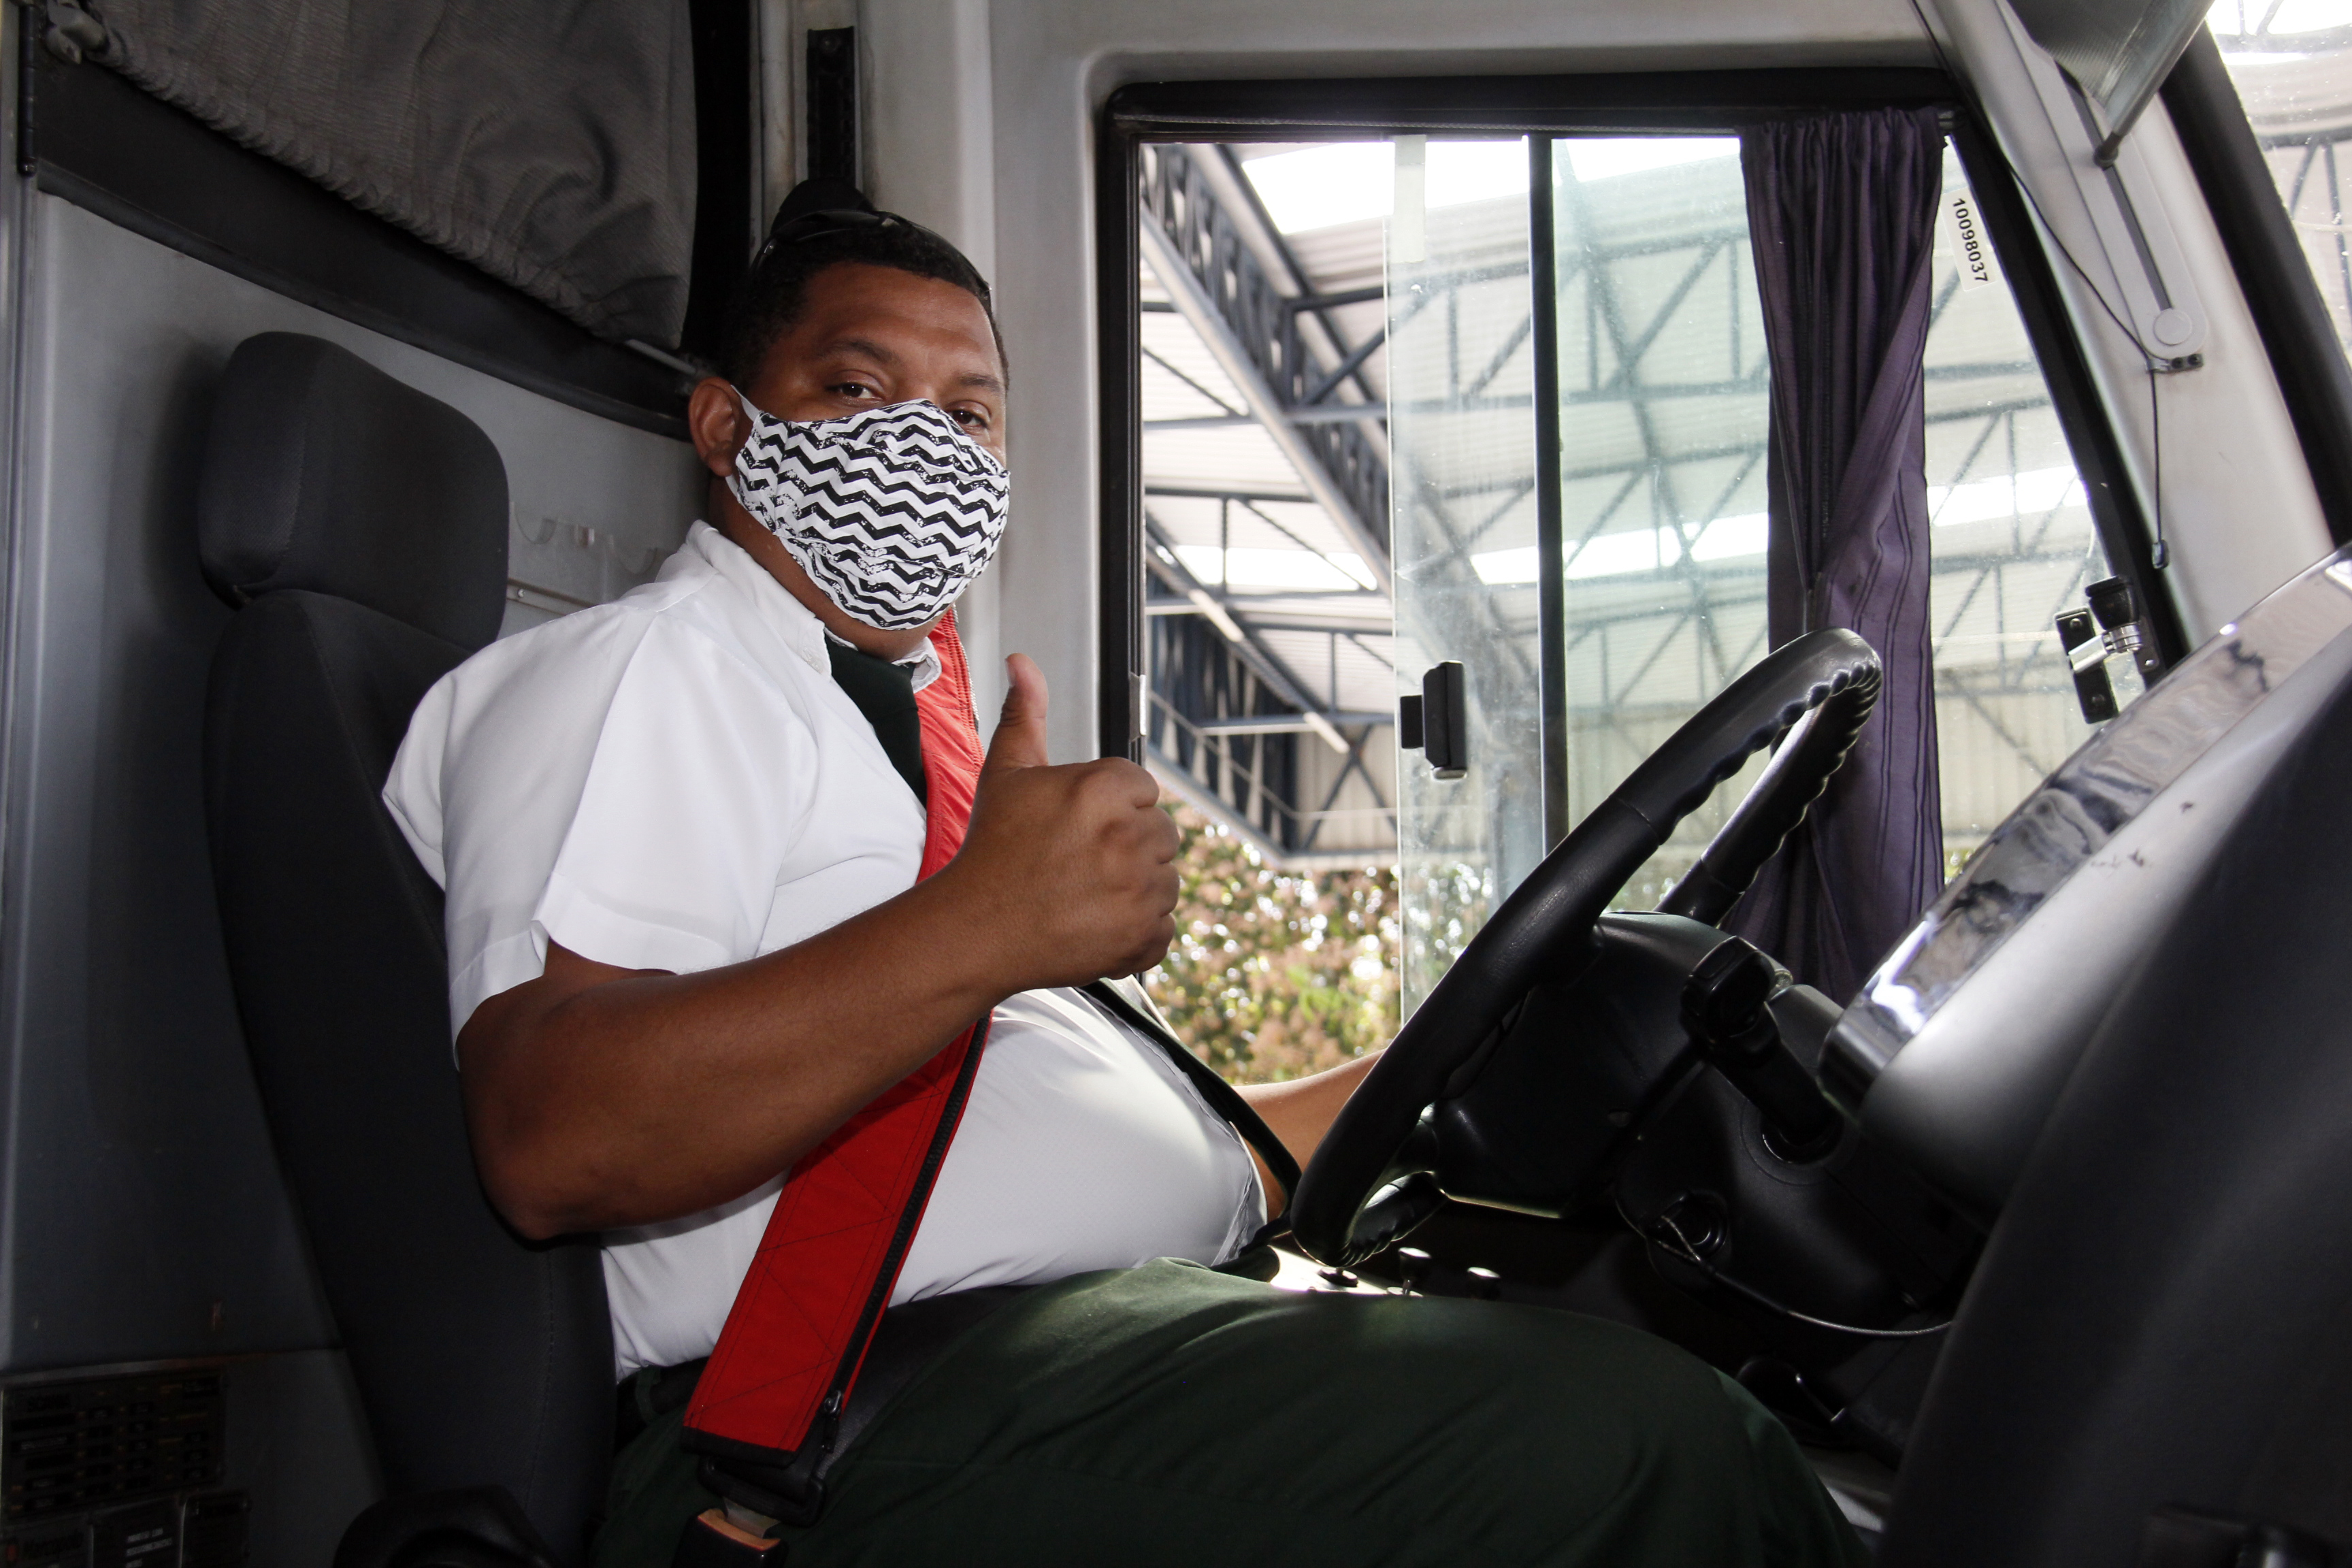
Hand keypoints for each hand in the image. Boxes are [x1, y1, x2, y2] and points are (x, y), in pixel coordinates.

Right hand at [944, 654, 1179, 989]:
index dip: (1108, 810)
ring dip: (1134, 889)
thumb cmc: (991, 850)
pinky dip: (1135, 932)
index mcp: (1106, 787)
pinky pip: (1162, 927)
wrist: (974, 930)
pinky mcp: (1143, 938)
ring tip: (1083, 894)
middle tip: (1077, 864)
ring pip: (1164, 880)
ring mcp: (1141, 891)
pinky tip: (1094, 924)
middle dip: (1126, 847)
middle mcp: (1131, 835)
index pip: (1142, 789)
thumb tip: (1023, 663)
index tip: (1076, 829)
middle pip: (1160, 832)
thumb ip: (1026, 714)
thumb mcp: (1006, 773)